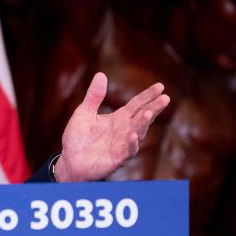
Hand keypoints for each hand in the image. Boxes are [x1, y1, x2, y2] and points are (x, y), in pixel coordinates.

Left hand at [54, 72, 169, 182]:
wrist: (70, 161)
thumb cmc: (78, 137)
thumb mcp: (84, 112)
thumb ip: (94, 96)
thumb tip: (101, 74)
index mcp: (118, 118)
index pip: (137, 104)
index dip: (148, 96)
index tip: (161, 86)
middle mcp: (124, 130)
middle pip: (142, 117)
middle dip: (154, 108)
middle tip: (165, 98)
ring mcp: (122, 145)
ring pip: (138, 133)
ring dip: (143, 124)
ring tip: (147, 113)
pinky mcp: (116, 159)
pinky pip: (127, 151)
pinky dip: (131, 144)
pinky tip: (133, 135)